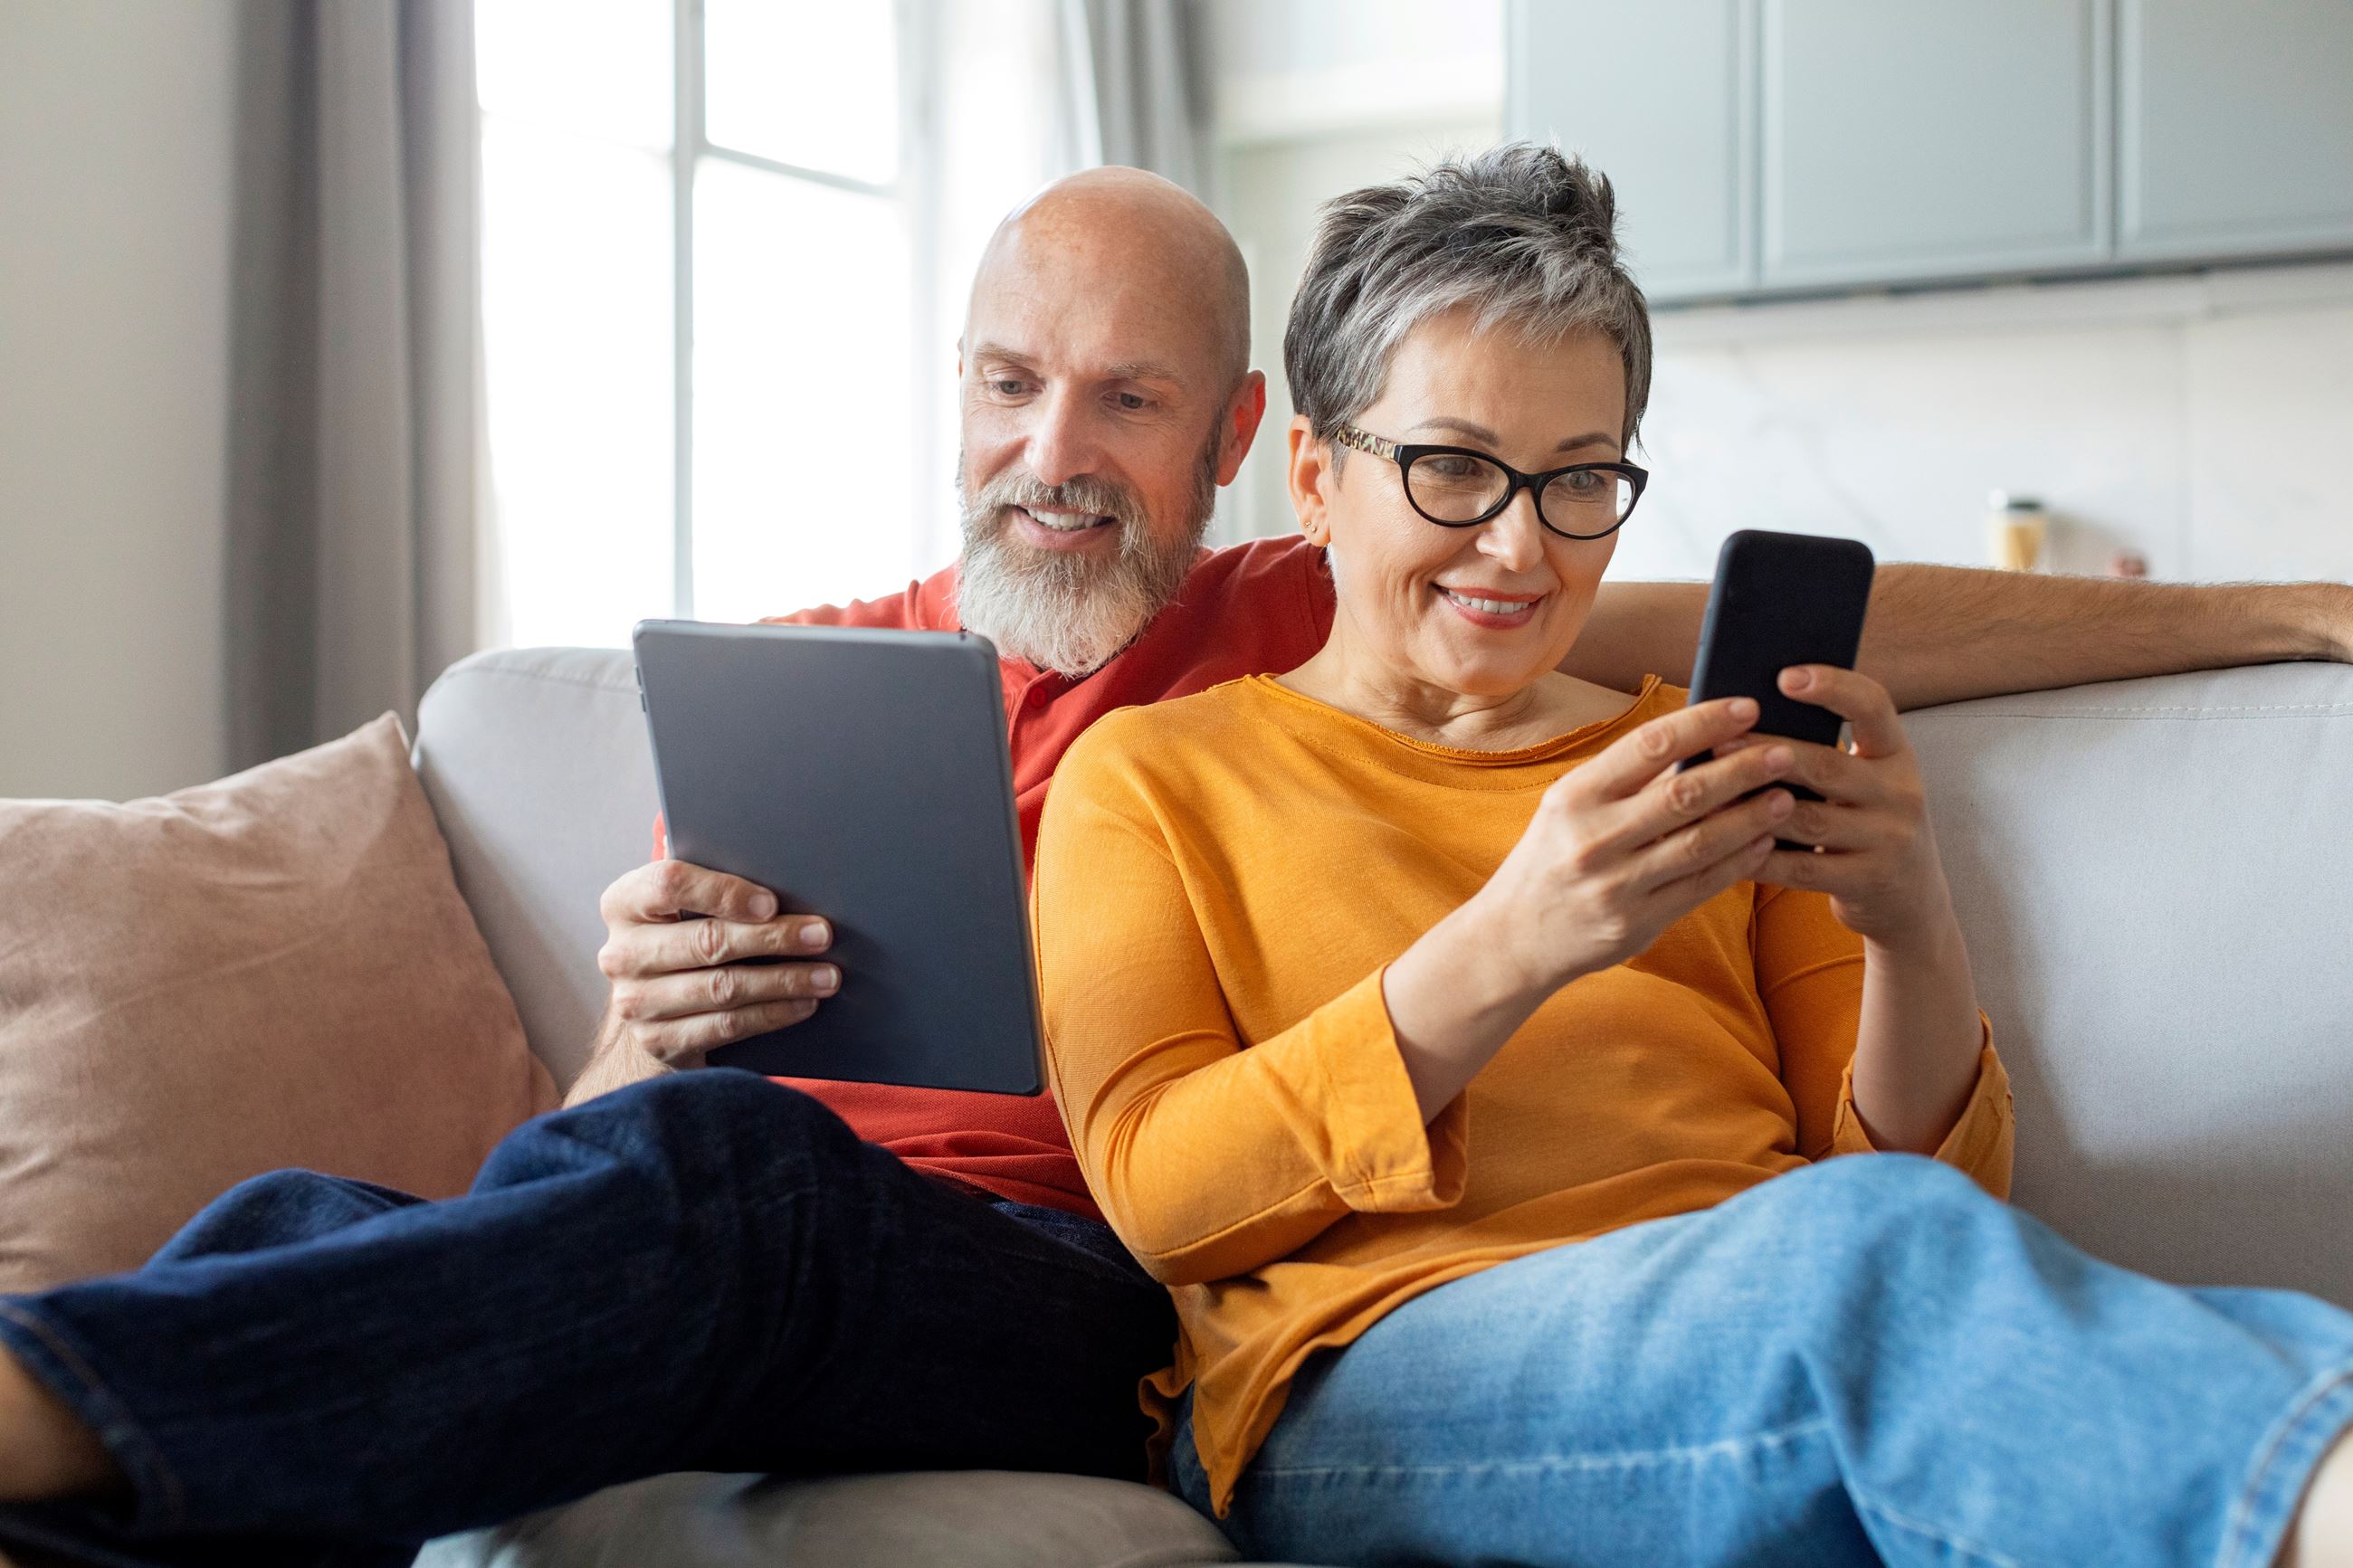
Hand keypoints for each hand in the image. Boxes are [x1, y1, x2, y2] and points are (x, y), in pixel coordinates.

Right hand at [592, 860, 838, 1068]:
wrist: (650, 1005)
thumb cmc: (678, 934)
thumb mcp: (681, 901)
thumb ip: (706, 873)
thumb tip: (758, 845)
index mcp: (623, 903)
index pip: (669, 884)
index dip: (723, 892)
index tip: (771, 902)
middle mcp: (621, 953)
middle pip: (706, 942)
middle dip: (773, 939)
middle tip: (821, 936)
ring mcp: (636, 1002)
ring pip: (722, 989)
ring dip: (783, 982)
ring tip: (826, 976)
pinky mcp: (659, 1041)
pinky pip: (726, 1027)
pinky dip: (771, 1015)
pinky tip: (803, 1004)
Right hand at [1475, 696, 1799, 998]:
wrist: (1515, 937)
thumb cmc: (1552, 857)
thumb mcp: (1570, 808)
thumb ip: (1627, 781)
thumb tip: (1701, 742)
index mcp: (1575, 796)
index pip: (1649, 745)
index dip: (1704, 723)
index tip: (1748, 706)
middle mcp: (1592, 838)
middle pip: (1684, 794)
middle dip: (1742, 769)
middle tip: (1784, 752)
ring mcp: (1615, 884)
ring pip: (1700, 843)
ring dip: (1751, 818)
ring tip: (1785, 797)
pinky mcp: (1635, 923)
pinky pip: (1700, 887)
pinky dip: (1738, 862)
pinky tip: (1763, 842)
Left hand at [1740, 665, 1954, 947]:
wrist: (1911, 898)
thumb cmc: (1864, 821)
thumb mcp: (1863, 780)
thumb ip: (1822, 750)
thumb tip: (1743, 715)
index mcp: (1897, 753)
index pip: (1874, 704)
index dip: (1833, 686)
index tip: (1786, 676)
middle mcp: (1901, 792)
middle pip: (1828, 765)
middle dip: (1768, 751)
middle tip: (1718, 741)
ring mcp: (1888, 839)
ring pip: (1810, 819)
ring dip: (1754, 807)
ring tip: (1710, 795)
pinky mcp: (1868, 881)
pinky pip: (1802, 869)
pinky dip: (1760, 857)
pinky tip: (1724, 846)